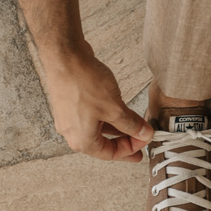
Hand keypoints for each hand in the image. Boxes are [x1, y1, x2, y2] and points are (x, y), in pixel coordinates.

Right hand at [41, 42, 153, 162]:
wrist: (64, 56)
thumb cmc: (83, 83)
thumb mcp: (114, 108)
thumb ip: (131, 124)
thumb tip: (144, 134)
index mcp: (82, 140)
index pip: (110, 153)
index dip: (131, 149)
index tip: (145, 142)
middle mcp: (72, 132)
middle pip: (103, 143)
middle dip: (124, 139)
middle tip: (140, 139)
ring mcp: (69, 117)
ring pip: (97, 128)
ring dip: (116, 126)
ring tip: (134, 122)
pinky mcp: (70, 102)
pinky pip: (91, 115)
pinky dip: (106, 116)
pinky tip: (118, 108)